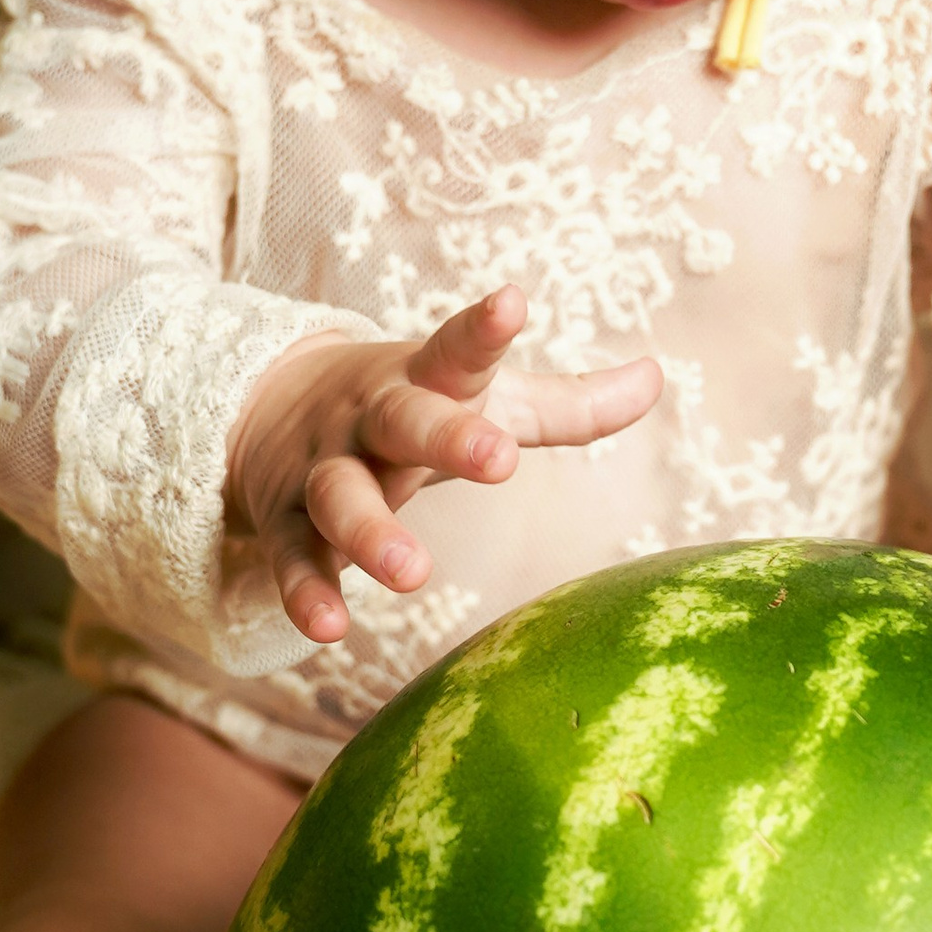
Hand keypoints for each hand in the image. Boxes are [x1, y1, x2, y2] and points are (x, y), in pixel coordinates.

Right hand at [230, 287, 660, 641]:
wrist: (272, 406)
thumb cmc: (412, 405)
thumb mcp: (489, 399)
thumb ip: (571, 404)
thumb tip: (659, 377)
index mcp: (425, 380)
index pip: (458, 350)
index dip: (485, 328)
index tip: (512, 301)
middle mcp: (372, 418)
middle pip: (405, 422)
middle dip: (448, 437)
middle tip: (498, 459)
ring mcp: (325, 468)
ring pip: (342, 496)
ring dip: (373, 533)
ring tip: (412, 574)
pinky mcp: (286, 520)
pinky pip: (295, 559)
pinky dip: (307, 593)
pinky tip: (329, 630)